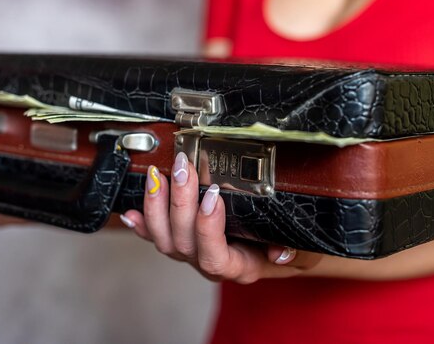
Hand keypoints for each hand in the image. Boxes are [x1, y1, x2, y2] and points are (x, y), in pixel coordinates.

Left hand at [121, 152, 321, 282]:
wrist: (275, 249)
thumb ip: (295, 251)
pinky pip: (154, 237)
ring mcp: (191, 253)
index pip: (215, 256)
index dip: (208, 229)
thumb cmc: (288, 245)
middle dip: (180, 202)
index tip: (212, 196)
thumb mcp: (303, 249)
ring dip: (157, 206)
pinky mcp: (180, 241)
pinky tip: (130, 211)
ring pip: (163, 239)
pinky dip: (141, 224)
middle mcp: (210, 262)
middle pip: (183, 241)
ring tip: (157, 177)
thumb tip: (281, 253)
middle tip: (183, 168)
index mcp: (239, 266)